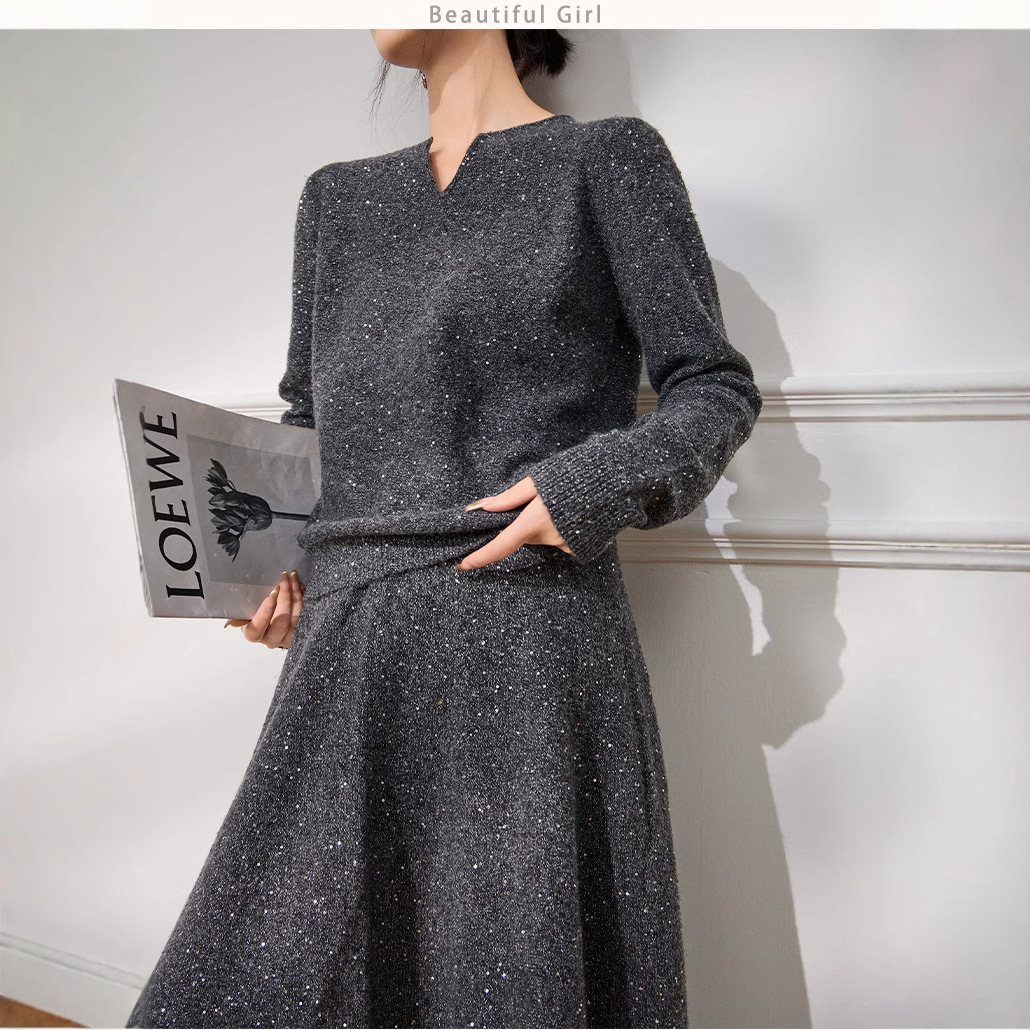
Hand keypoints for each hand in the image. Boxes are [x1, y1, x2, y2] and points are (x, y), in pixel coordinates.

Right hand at [223, 569, 303, 648]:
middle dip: (284, 598)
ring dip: (295, 596)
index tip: (271, 595)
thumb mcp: (245, 613)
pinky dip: (303, 600)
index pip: (257, 628)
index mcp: (254, 634)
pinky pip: (304, 616)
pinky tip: (301, 587)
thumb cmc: (256, 613)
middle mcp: (271, 639)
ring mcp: (288, 637)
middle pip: (281, 622)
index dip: (265, 613)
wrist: (273, 618)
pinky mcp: (301, 632)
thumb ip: (239, 616)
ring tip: (293, 579)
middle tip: (284, 581)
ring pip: (295, 618)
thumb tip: (230, 623)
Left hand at [455, 476, 571, 569]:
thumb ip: (511, 496)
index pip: (501, 545)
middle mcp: (550, 538)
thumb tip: (484, 507)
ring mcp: (568, 545)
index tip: (463, 565)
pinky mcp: (581, 547)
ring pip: (544, 538)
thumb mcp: (540, 479)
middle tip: (540, 500)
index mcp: (536, 521)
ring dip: (546, 524)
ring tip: (564, 502)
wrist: (621, 480)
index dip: (481, 557)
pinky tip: (575, 512)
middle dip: (525, 523)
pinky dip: (561, 529)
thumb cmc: (579, 474)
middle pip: (525, 536)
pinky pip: (560, 540)